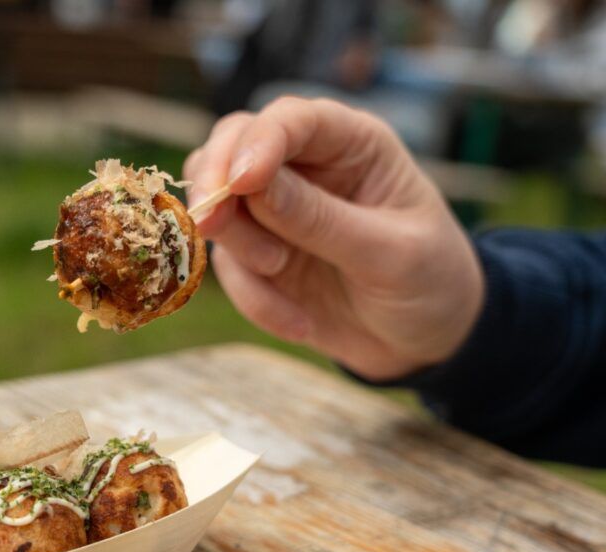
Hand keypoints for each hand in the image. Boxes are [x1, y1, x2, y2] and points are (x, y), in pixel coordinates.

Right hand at [184, 97, 483, 380]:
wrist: (425, 341)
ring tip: (279, 276)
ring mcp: (275, 212)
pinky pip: (228, 266)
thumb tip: (251, 187)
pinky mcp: (257, 256)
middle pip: (232, 144)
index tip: (241, 183)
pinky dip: (252, 297)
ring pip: (219, 205)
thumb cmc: (429, 282)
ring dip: (238, 248)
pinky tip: (299, 324)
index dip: (259, 142)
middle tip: (210, 226)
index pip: (292, 120)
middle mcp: (305, 166)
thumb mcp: (392, 254)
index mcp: (351, 145)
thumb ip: (323, 220)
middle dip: (214, 182)